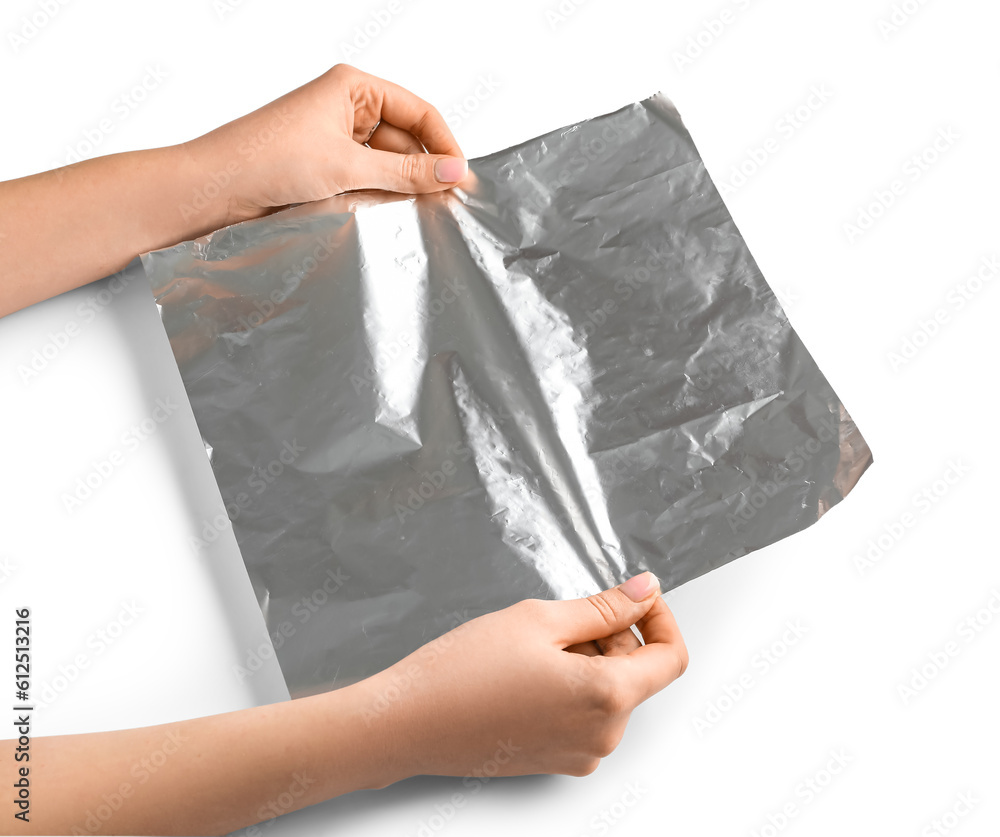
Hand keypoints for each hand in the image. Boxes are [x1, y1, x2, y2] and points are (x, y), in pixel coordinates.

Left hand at [184, 63, 468, 221]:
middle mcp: (346, 108)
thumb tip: (452, 174)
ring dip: (399, 187)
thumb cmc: (266, 159)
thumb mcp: (348, 166)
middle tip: (444, 205)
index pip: (418, 112)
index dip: (443, 144)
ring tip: (413, 213)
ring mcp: (335, 139)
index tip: (461, 179)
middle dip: (423, 171)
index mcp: (353, 87)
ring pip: (387, 164)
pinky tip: (385, 214)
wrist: (215, 189)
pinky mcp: (325, 168)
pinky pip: (367, 180)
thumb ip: (405, 172)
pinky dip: (379, 197)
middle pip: (406, 140)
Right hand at [360, 572, 688, 780]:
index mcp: (606, 698)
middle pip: (636, 673)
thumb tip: (644, 591)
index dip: (659, 617)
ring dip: (587, 659)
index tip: (636, 595)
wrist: (408, 722)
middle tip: (559, 616)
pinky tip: (526, 671)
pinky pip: (584, 715)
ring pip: (608, 692)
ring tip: (532, 646)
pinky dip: (570, 686)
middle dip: (610, 636)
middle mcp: (602, 736)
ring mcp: (579, 754)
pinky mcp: (557, 760)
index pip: (671, 657)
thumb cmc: (461, 673)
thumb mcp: (539, 620)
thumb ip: (603, 606)